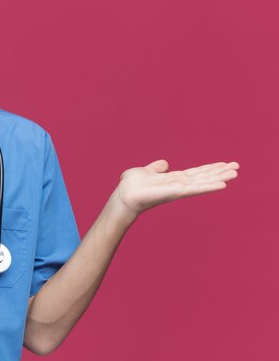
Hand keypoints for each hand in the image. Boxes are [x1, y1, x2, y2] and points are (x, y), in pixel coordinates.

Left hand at [112, 159, 239, 221]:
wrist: (123, 196)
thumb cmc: (131, 186)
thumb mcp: (144, 172)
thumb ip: (155, 168)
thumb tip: (164, 163)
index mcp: (173, 179)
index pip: (195, 173)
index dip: (209, 168)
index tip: (224, 164)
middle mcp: (179, 185)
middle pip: (202, 177)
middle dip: (219, 172)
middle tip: (237, 167)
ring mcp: (178, 189)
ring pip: (202, 182)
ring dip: (219, 177)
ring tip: (235, 173)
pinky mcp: (175, 192)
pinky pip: (195, 188)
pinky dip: (209, 186)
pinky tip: (222, 184)